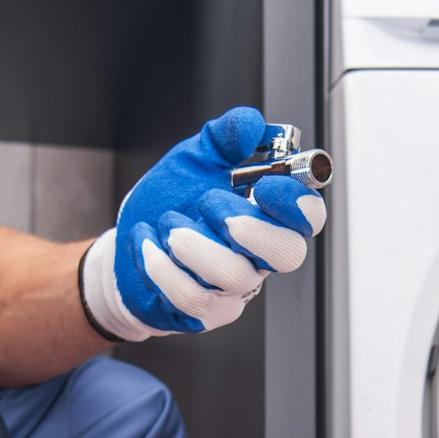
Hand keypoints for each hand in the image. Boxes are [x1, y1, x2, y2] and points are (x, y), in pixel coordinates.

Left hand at [79, 106, 326, 341]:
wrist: (129, 242)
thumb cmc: (171, 203)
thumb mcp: (194, 160)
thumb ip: (223, 139)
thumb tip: (252, 124)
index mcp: (268, 217)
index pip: (309, 218)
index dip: (296, 203)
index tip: (265, 184)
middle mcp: (258, 258)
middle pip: (288, 254)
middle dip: (248, 226)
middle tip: (209, 204)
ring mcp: (233, 290)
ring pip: (232, 274)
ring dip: (189, 240)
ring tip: (167, 222)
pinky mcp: (203, 313)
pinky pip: (189, 293)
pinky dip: (159, 261)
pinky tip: (148, 242)